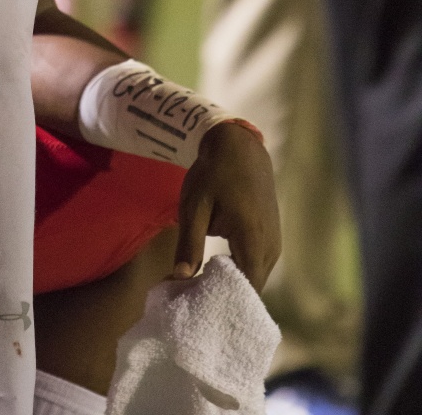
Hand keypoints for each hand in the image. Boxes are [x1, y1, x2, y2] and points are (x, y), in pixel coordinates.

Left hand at [171, 122, 280, 292]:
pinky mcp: (272, 237)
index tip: (197, 308)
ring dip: (232, 286)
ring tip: (202, 290)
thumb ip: (189, 244)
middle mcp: (271, 248)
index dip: (222, 303)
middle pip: (251, 288)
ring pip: (255, 277)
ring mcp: (275, 243)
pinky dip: (239, 272)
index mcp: (253, 241)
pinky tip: (216, 272)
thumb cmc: (215, 173)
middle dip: (225, 298)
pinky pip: (258, 264)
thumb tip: (180, 279)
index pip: (245, 290)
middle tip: (194, 302)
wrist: (239, 147)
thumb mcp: (194, 206)